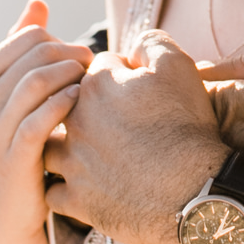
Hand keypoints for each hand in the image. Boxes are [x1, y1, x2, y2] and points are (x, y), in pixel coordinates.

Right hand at [0, 0, 88, 243]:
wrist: (5, 214)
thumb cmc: (16, 144)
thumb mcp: (12, 95)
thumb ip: (21, 49)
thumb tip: (37, 3)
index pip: (28, 37)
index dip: (63, 41)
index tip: (82, 59)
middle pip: (37, 55)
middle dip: (73, 56)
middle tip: (95, 71)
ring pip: (38, 81)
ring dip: (74, 78)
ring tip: (92, 88)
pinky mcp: (13, 157)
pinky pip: (42, 117)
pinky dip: (67, 104)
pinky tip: (83, 107)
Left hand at [42, 31, 229, 243]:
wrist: (193, 190)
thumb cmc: (186, 127)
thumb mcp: (179, 67)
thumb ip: (151, 43)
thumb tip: (133, 47)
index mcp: (96, 86)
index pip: (95, 68)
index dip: (118, 76)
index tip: (135, 91)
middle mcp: (76, 122)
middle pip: (66, 105)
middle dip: (85, 109)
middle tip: (116, 122)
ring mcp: (73, 163)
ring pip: (49, 148)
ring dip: (64, 148)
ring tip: (89, 154)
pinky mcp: (77, 200)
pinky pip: (54, 192)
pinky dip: (65, 189)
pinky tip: (81, 187)